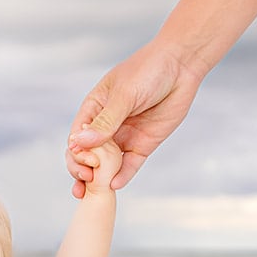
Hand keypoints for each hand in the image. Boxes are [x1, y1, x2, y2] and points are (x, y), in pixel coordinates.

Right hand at [65, 40, 203, 197]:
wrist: (181, 66)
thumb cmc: (148, 70)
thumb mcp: (124, 95)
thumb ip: (105, 122)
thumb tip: (79, 143)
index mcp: (94, 109)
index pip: (77, 136)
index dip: (75, 152)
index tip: (81, 161)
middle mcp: (106, 126)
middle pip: (88, 154)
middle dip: (83, 169)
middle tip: (85, 179)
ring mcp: (124, 136)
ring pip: (106, 164)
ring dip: (99, 179)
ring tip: (95, 190)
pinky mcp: (142, 144)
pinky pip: (129, 165)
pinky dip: (122, 176)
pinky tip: (115, 184)